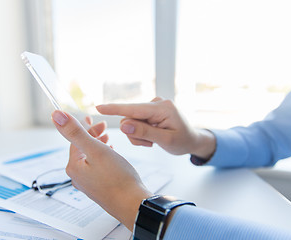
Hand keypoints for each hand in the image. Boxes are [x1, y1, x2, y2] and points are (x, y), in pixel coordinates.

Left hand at [51, 110, 152, 230]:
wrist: (132, 204)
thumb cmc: (117, 179)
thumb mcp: (96, 150)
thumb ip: (76, 132)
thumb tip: (56, 115)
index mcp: (74, 167)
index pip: (75, 140)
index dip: (84, 126)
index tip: (91, 117)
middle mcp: (78, 177)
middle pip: (82, 149)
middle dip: (92, 135)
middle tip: (103, 126)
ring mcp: (89, 184)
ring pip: (90, 158)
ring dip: (98, 145)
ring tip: (108, 138)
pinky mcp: (99, 188)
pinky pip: (96, 167)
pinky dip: (102, 157)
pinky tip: (111, 156)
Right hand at [96, 97, 215, 158]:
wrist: (192, 140)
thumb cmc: (182, 141)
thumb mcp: (166, 140)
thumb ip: (144, 133)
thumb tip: (123, 125)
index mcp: (162, 108)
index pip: (133, 109)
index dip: (114, 109)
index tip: (98, 107)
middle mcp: (156, 103)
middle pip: (130, 119)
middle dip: (135, 134)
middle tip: (149, 144)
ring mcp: (153, 106)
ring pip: (131, 122)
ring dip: (138, 135)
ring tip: (153, 141)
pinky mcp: (150, 110)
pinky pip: (136, 122)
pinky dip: (141, 132)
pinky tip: (153, 136)